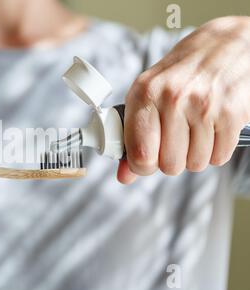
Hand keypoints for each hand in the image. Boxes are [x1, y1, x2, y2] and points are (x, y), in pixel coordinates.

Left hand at [118, 16, 249, 183]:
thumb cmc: (181, 73)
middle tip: (176, 138)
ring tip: (195, 129)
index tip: (148, 158)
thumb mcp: (148, 96)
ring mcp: (205, 106)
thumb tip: (124, 176)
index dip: (143, 166)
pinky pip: (219, 158)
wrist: (226, 45)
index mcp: (145, 93)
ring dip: (195, 155)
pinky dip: (216, 150)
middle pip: (169, 165)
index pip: (140, 155)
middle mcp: (173, 98)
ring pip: (195, 164)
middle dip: (172, 159)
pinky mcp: (232, 113)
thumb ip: (132, 138)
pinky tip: (212, 128)